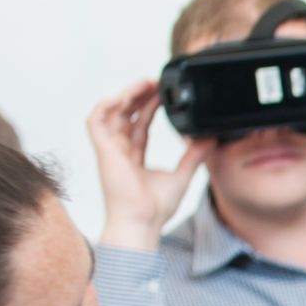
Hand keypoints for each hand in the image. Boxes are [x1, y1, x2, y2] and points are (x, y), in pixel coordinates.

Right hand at [85, 80, 209, 251]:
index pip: (139, 124)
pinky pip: (96, 120)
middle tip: (156, 81)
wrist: (142, 224)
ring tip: (144, 83)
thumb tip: (209, 138)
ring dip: (126, 95)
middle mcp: (120, 150)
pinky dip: (107, 105)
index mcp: (134, 156)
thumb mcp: (182, 175)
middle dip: (139, 95)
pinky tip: (123, 96)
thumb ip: (194, 155)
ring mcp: (109, 149)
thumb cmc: (155, 209)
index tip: (162, 93)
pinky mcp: (103, 150)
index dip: (149, 106)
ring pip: (111, 112)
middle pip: (125, 114)